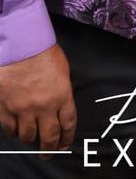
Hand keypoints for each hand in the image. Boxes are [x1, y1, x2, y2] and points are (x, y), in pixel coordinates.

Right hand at [0, 44, 76, 158]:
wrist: (21, 43)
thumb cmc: (43, 50)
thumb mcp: (62, 69)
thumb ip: (62, 89)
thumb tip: (60, 103)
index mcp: (62, 96)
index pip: (68, 124)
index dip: (67, 138)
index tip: (65, 145)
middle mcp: (44, 107)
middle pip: (50, 136)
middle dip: (50, 148)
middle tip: (48, 154)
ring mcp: (23, 109)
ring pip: (28, 136)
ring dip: (30, 139)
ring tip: (31, 140)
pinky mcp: (6, 108)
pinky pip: (10, 129)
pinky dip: (13, 132)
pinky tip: (15, 130)